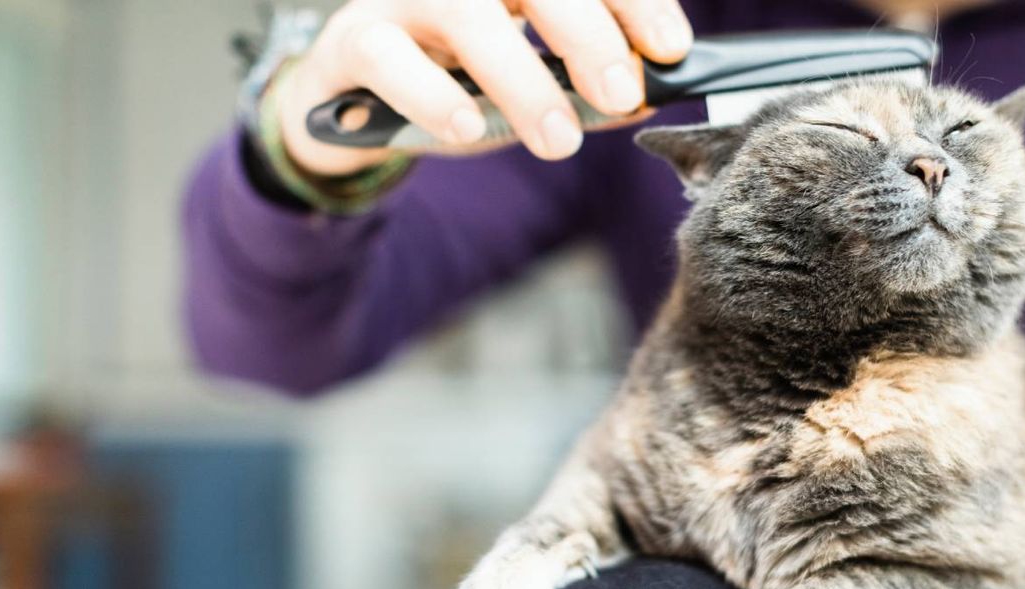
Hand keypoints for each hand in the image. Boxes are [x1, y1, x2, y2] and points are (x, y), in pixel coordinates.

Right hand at [278, 0, 692, 175]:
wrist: (359, 106)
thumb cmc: (454, 82)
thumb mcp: (529, 85)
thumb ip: (582, 88)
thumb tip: (646, 97)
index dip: (631, 0)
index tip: (670, 48)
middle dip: (586, 32)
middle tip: (621, 92)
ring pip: (463, 11)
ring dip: (520, 78)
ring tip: (558, 139)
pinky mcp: (354, 41)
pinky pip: (390, 58)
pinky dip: (434, 95)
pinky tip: (470, 127)